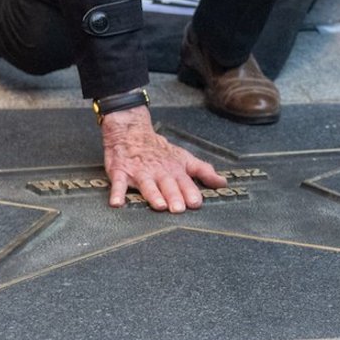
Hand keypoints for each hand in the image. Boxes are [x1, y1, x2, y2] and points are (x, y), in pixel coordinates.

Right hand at [101, 105, 225, 211]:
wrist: (131, 131)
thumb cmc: (159, 150)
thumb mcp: (183, 157)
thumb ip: (203, 171)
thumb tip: (223, 183)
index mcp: (174, 169)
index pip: (184, 181)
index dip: (190, 192)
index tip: (196, 202)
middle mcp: (158, 171)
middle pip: (167, 184)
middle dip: (173, 195)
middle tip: (179, 208)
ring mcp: (139, 172)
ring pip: (147, 184)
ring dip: (152, 195)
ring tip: (159, 205)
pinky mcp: (120, 173)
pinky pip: (118, 184)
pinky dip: (117, 193)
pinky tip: (117, 203)